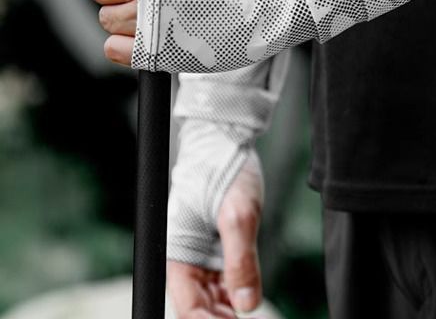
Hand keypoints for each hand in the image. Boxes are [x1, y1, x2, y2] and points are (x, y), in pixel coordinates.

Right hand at [167, 154, 264, 317]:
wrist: (226, 139)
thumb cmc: (224, 169)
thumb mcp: (238, 214)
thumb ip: (240, 261)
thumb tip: (246, 304)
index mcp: (177, 253)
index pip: (188, 307)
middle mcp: (184, 257)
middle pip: (198, 306)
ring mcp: (200, 252)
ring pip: (211, 296)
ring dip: (229, 309)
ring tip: (252, 314)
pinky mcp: (215, 245)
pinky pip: (223, 279)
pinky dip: (235, 291)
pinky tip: (249, 296)